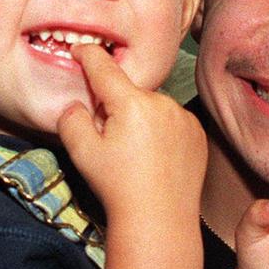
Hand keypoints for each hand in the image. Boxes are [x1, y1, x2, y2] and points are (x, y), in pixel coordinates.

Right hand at [57, 44, 206, 223]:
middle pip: (129, 92)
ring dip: (139, 118)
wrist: (160, 218)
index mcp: (132, 103)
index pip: (105, 68)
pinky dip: (160, 130)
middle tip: (108, 139)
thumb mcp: (81, 152)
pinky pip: (172, 120)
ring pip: (151, 106)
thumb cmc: (118, 187)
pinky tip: (154, 156)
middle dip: (114, 105)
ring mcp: (184, 117)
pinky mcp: (197, 132)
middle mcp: (163, 103)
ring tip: (134, 154)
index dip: (89, 55)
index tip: (80, 50)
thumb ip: (71, 118)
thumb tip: (78, 104)